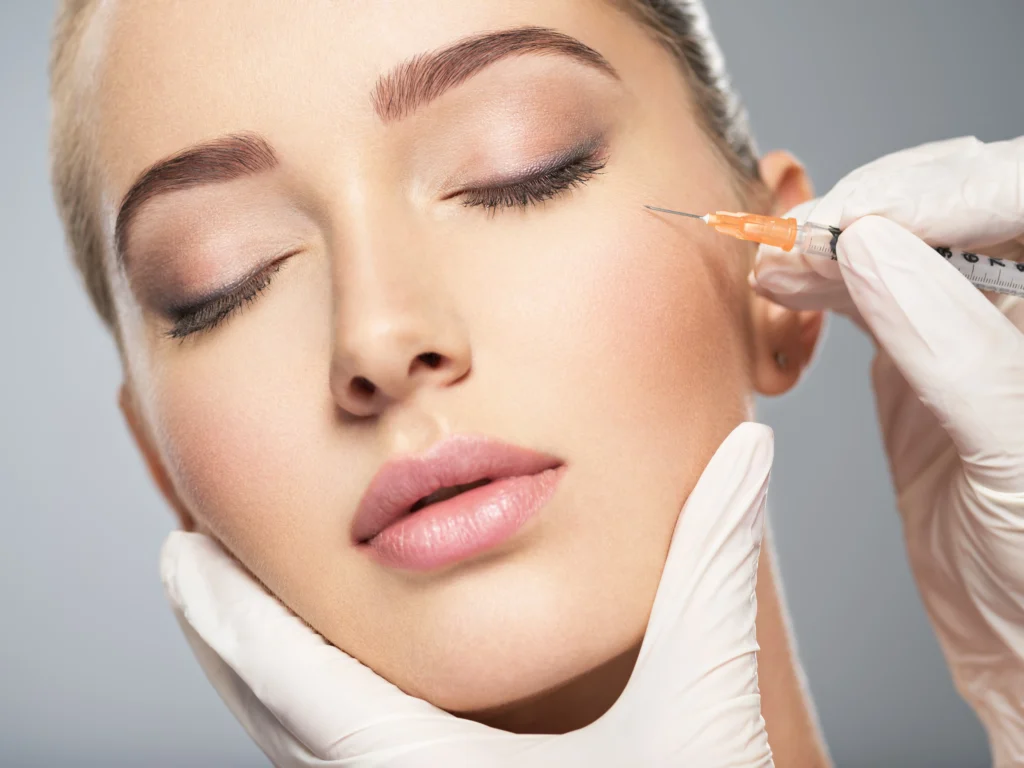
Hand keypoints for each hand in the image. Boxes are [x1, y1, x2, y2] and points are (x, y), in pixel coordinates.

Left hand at [161, 423, 776, 766]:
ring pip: (299, 751)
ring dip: (261, 676)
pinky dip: (305, 717)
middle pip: (275, 718)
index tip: (180, 555)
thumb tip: (747, 450)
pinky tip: (320, 690)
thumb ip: (715, 569)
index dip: (235, 618)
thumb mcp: (703, 701)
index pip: (300, 685)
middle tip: (186, 564)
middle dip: (225, 637)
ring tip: (236, 614)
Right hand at [751, 136, 1023, 765]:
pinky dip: (820, 285)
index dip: (940, 191)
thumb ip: (952, 347)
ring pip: (902, 243)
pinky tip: (783, 285)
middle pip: (956, 204)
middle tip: (804, 238)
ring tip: (775, 260)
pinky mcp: (920, 357)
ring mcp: (972, 325)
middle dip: (877, 208)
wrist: (1020, 641)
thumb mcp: (1013, 455)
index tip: (859, 220)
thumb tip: (872, 249)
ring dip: (834, 242)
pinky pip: (868, 295)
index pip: (1018, 193)